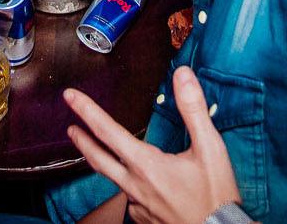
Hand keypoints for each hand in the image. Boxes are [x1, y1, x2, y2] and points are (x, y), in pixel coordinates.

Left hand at [64, 66, 240, 223]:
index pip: (107, 131)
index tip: (70, 96)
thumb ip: (193, 109)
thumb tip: (182, 76)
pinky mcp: (144, 220)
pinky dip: (132, 186)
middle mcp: (135, 186)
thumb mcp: (210, 149)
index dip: (87, 110)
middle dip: (82, 140)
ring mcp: (137, 206)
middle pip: (98, 159)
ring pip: (115, 180)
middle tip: (71, 127)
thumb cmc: (216, 197)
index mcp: (146, 165)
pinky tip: (145, 184)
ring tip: (106, 153)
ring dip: (107, 163)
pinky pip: (131, 199)